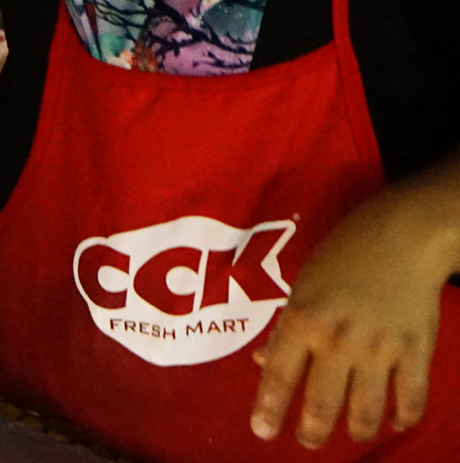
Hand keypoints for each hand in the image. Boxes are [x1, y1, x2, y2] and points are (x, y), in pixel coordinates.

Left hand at [250, 181, 459, 447]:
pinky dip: (404, 416)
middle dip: (312, 430)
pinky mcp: (416, 351)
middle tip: (307, 442)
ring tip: (352, 435)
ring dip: (357, 429)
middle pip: (322, 402)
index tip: (262, 432)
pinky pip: (410, 397)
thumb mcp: (303, 284)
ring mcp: (380, 350)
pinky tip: (396, 423)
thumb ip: (286, 327)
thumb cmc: (343, 253)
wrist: (402, 235)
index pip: (279, 374)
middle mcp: (338, 341)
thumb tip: (264, 361)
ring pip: (366, 409)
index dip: (269, 407)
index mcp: (303, 321)